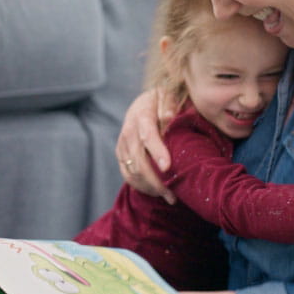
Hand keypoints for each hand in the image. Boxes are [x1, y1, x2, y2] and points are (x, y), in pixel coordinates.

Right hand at [115, 89, 176, 203]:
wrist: (143, 103)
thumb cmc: (162, 100)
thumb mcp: (168, 96)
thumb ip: (170, 105)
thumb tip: (169, 117)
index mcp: (142, 115)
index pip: (147, 135)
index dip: (157, 152)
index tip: (167, 167)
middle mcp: (128, 131)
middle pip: (138, 160)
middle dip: (155, 180)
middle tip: (173, 195)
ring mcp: (122, 144)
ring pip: (132, 171)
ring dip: (149, 187)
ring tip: (168, 197)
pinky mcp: (120, 154)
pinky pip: (127, 174)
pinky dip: (140, 186)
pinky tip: (156, 192)